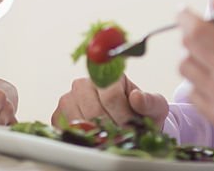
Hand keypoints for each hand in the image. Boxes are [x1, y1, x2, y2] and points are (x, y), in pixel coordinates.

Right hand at [52, 74, 167, 127]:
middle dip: (112, 128)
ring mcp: (68, 98)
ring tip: (111, 136)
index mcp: (107, 75)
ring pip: (79, 120)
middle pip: (94, 111)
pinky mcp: (59, 115)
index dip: (123, 115)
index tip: (132, 126)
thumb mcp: (155, 107)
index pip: (110, 95)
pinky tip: (95, 138)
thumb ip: (150, 101)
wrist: (128, 122)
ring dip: (97, 134)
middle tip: (123, 135)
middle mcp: (83, 83)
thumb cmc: (141, 112)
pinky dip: (81, 137)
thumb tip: (136, 97)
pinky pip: (66, 129)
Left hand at [179, 1, 213, 139]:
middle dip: (195, 37)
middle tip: (213, 38)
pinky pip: (192, 93)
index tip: (185, 13)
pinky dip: (201, 84)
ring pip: (186, 70)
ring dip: (197, 61)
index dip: (185, 18)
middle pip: (186, 48)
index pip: (195, 31)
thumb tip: (212, 4)